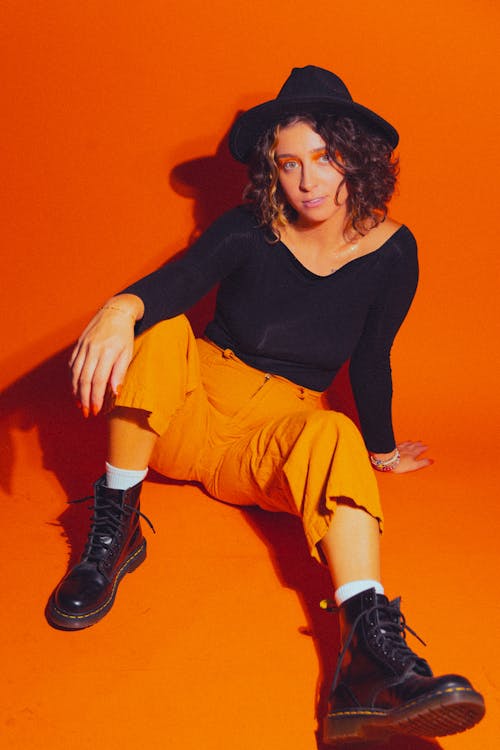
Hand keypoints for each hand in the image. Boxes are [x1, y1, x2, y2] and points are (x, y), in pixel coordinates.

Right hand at [69, 295, 142, 416]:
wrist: (115, 313)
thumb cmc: (124, 335)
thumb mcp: (127, 353)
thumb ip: (120, 372)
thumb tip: (115, 392)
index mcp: (107, 352)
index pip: (98, 379)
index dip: (95, 397)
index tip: (96, 410)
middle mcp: (92, 349)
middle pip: (84, 379)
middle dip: (84, 398)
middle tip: (87, 412)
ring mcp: (83, 346)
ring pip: (75, 373)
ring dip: (76, 391)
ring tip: (80, 405)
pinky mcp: (78, 345)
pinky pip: (71, 365)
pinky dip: (72, 379)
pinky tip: (75, 389)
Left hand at [391, 441, 432, 473]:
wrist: (389, 460)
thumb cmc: (400, 464)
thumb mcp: (414, 465)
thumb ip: (423, 463)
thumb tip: (431, 461)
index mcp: (413, 454)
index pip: (420, 450)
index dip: (423, 448)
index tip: (427, 446)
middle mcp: (407, 450)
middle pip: (414, 446)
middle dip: (418, 444)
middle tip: (421, 442)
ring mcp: (400, 448)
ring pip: (407, 444)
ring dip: (411, 443)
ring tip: (413, 441)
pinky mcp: (394, 449)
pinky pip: (400, 444)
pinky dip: (403, 443)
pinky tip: (402, 442)